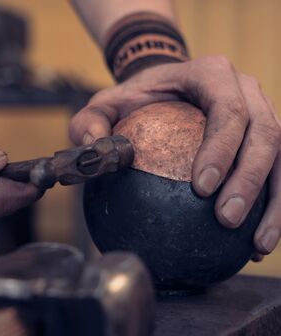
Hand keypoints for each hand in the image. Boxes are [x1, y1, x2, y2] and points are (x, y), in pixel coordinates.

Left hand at [69, 56, 280, 257]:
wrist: (166, 87)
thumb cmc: (138, 97)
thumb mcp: (107, 103)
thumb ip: (91, 121)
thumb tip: (92, 147)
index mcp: (211, 75)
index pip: (227, 110)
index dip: (222, 149)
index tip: (202, 188)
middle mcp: (245, 90)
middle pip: (264, 134)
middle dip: (249, 181)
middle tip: (226, 220)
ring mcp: (261, 111)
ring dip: (274, 203)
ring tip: (256, 244)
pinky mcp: (264, 136)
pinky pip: (277, 172)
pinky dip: (272, 206)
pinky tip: (256, 242)